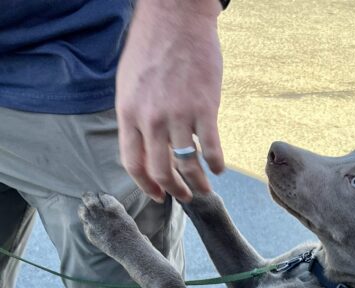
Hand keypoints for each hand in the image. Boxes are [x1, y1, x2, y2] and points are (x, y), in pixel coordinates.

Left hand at [116, 0, 224, 202]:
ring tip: (204, 188)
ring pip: (188, 164)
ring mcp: (178, 114)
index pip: (133, 163)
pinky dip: (216, 164)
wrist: (175, 15)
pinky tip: (218, 168)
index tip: (157, 194)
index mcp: (129, 113)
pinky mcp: (204, 107)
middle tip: (184, 196)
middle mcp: (151, 119)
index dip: (146, 185)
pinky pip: (212, 149)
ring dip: (197, 182)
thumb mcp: (129, 84)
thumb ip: (136, 116)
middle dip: (174, 190)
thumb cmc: (152, 46)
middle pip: (161, 170)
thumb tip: (147, 146)